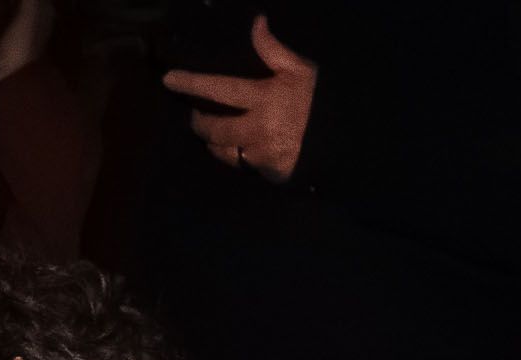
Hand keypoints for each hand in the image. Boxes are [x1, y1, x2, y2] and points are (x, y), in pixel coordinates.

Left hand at [162, 13, 314, 181]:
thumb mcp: (302, 69)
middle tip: (196, 117)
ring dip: (215, 145)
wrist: (351, 142)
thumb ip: (274, 49)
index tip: (169, 80)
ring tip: (214, 138)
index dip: (192, 84)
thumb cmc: (324, 101)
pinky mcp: (273, 175)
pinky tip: (242, 152)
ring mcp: (265, 156)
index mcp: (264, 99)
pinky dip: (241, 160)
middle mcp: (259, 130)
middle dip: (200, 123)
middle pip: (215, 129)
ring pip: (226, 154)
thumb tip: (256, 23)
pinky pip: (247, 168)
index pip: (219, 89)